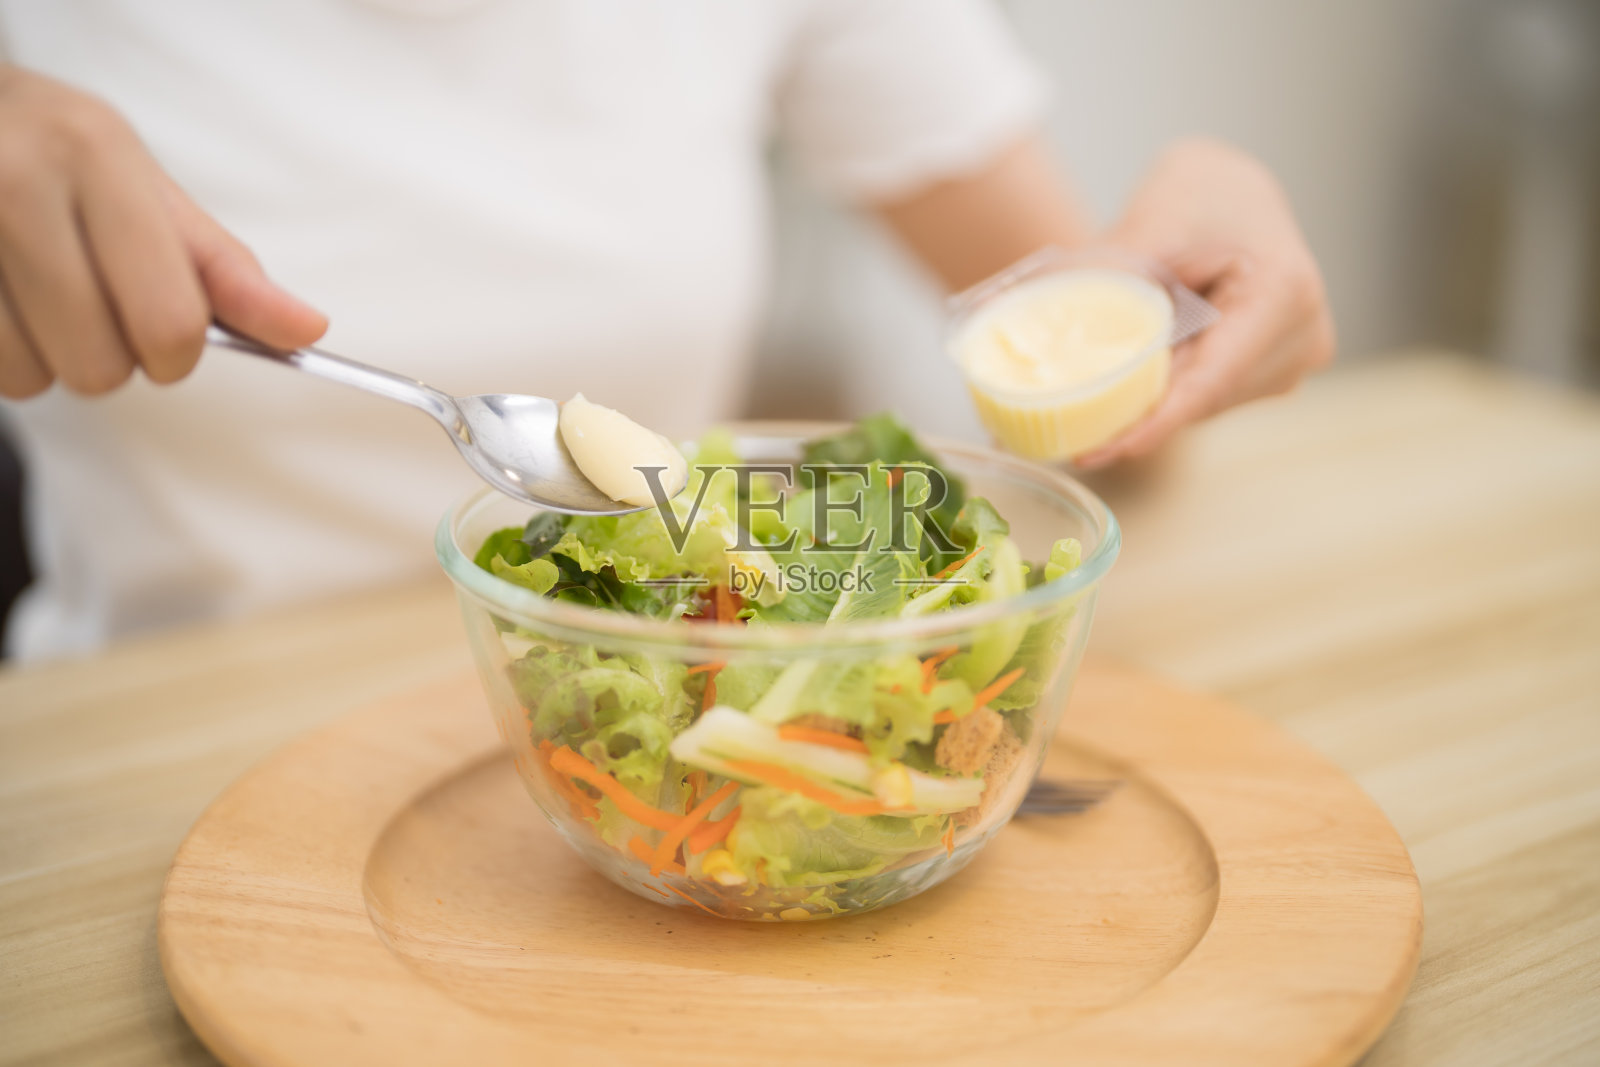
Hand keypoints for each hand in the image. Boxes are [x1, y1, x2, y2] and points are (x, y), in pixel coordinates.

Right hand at [0, 66, 326, 399]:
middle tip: (90, 301)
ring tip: (35, 293)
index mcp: (94, 155)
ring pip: (32, 378)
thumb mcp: (148, 190)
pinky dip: (5, 354)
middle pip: (100, 365)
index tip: (166, 334)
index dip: (177, 354)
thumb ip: (226, 269)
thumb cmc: (55, 152)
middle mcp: (17, 182)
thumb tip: (307, 331)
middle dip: (109, 355)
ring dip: (46, 358)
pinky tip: (5, 299)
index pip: (170, 321)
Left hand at [1075, 138, 1334, 467]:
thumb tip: (1023, 309)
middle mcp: (1301, 336)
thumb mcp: (1153, 224)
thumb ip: (1107, 273)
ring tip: (1089, 410)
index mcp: (1283, 294)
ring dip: (1151, 407)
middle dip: (1138, 418)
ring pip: (1204, 405)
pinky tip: (1125, 392)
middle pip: (1204, 400)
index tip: (1104, 449)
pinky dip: (1167, 393)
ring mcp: (1293, 357)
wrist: (1234, 191)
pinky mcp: (1273, 369)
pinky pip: (1209, 395)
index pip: (1210, 379)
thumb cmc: (1200, 194)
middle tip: (1065, 435)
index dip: (1155, 422)